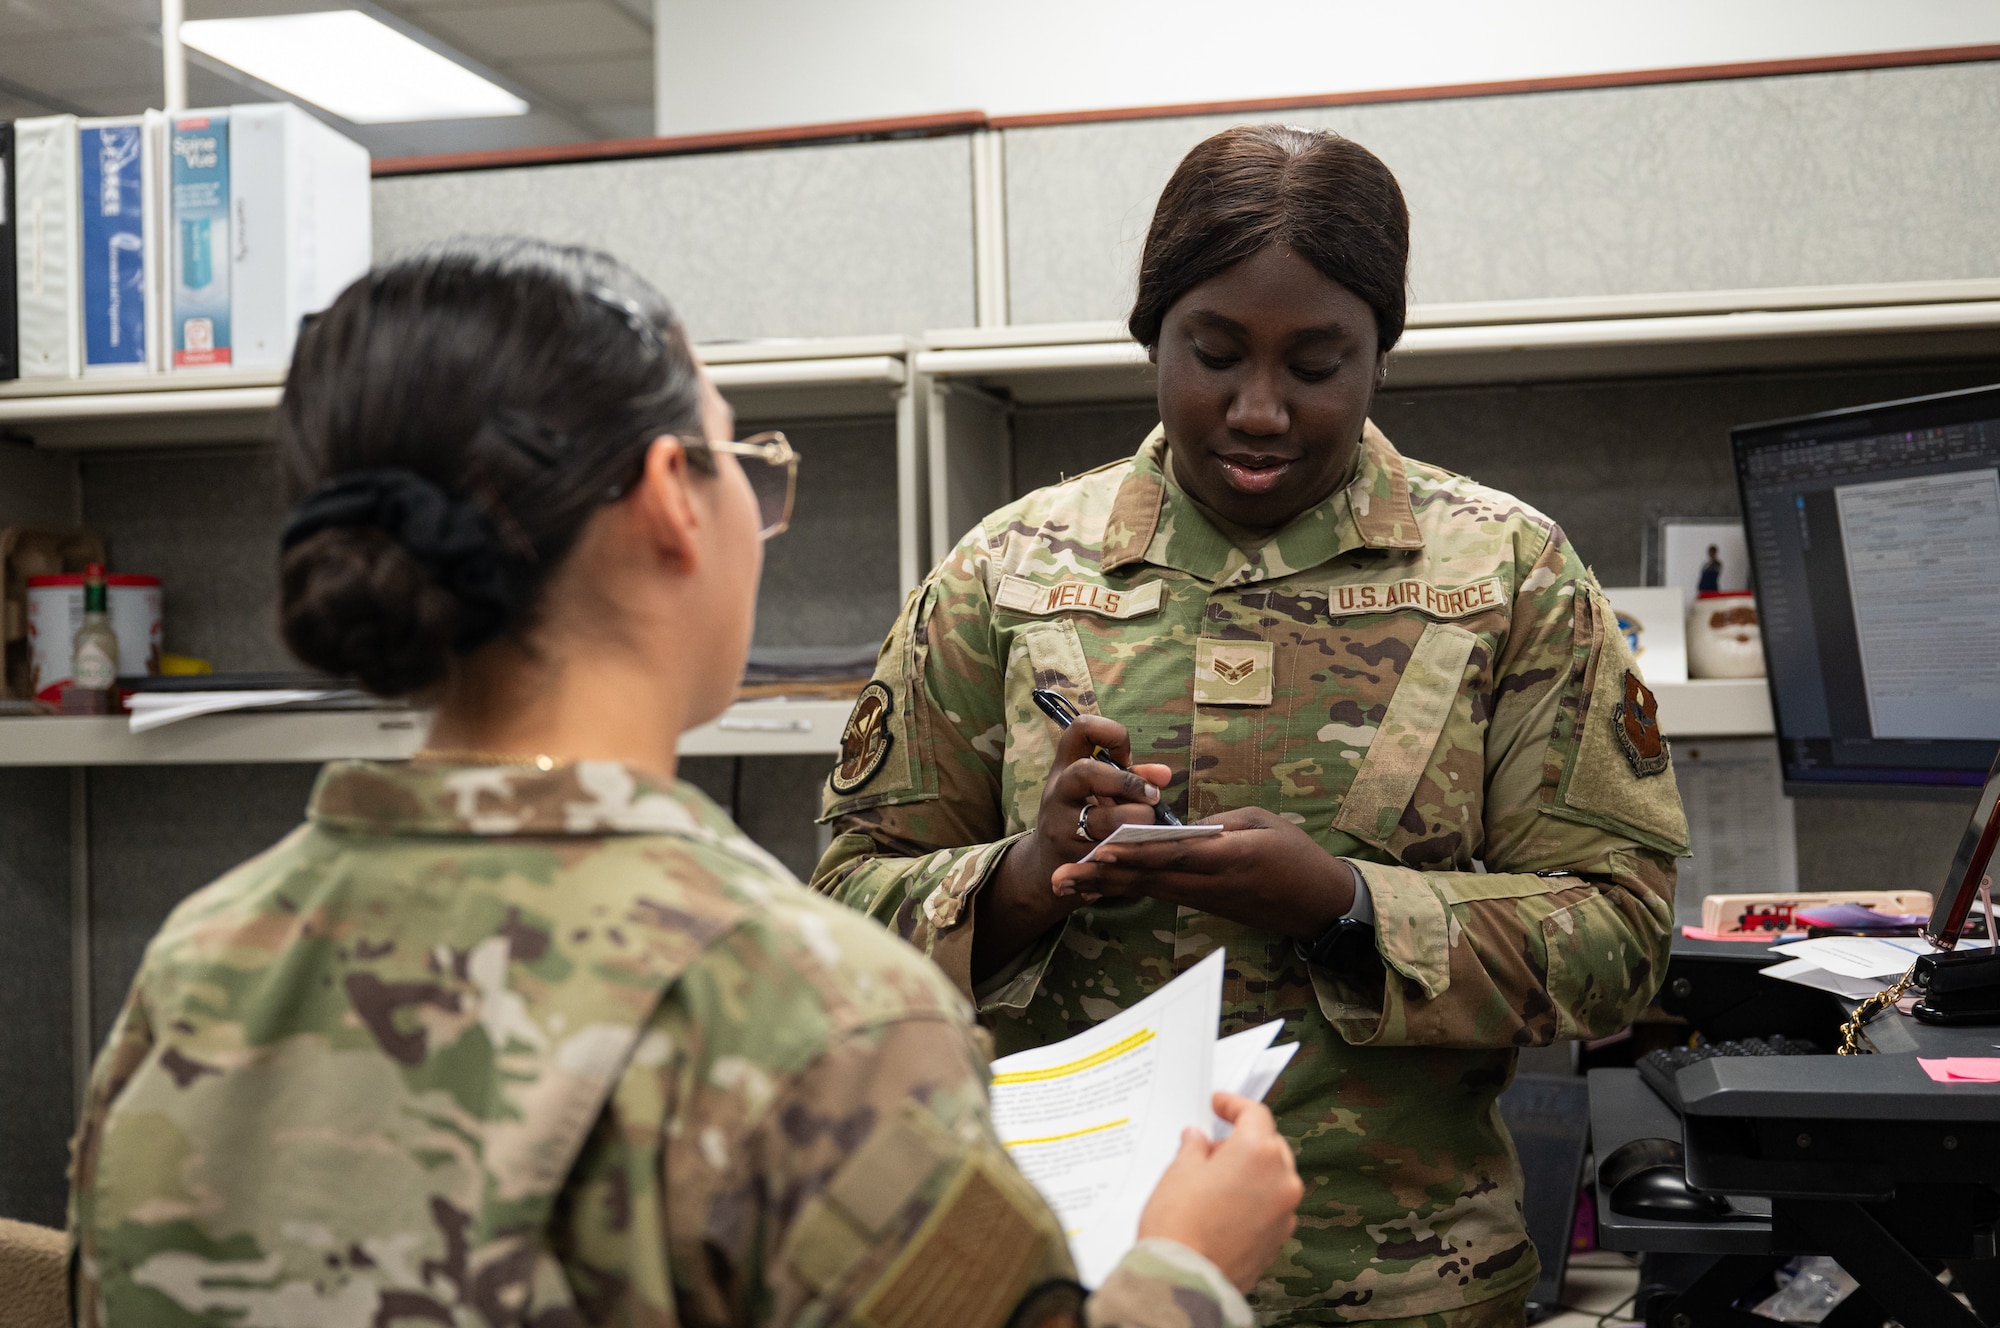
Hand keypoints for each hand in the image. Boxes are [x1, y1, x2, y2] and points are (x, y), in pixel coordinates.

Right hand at [974, 715, 1171, 978]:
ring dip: (1135, 819)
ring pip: (1102, 819)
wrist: (1046, 864)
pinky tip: (1141, 847)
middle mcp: (1058, 792)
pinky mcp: (1072, 858)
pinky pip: (1109, 851)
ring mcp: (1061, 826)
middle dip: (1127, 783)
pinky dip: (1131, 847)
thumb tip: (1164, 775)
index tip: (1126, 755)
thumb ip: (1133, 776)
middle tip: (1152, 796)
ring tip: (1148, 825)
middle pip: (1087, 773)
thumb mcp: (1097, 790)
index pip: (1080, 729)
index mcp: (1065, 766)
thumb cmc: (1082, 815)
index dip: (1110, 733)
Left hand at [1050, 806, 1355, 939]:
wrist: (1317, 904)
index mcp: (1228, 857)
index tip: (1102, 850)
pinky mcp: (1200, 904)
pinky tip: (1098, 887)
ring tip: (1065, 883)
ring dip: (1105, 886)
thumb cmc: (1295, 855)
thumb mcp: (1261, 824)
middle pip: (1148, 878)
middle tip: (1060, 877)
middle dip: (1102, 877)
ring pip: (1146, 889)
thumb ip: (1216, 824)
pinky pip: (1158, 893)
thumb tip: (1177, 827)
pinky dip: (1126, 888)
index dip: (1137, 853)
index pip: (1175, 854)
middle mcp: (1208, 883)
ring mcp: (1202, 898)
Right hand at [1137, 1093, 1302, 1291]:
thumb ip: (1195, 1148)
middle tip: (1212, 1149)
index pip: (1255, 1114)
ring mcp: (1285, 1210)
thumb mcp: (1179, 1171)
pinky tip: (1227, 1208)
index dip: (1234, 1104)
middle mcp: (1281, 1179)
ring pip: (1274, 1176)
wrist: (1185, 1278)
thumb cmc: (1179, 1223)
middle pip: (1270, 1144)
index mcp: (1257, 1152)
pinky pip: (1273, 1205)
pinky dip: (1256, 1199)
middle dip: (1244, 1141)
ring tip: (1216, 1181)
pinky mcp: (1280, 1237)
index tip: (1219, 1104)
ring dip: (1252, 1171)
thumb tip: (1198, 1140)